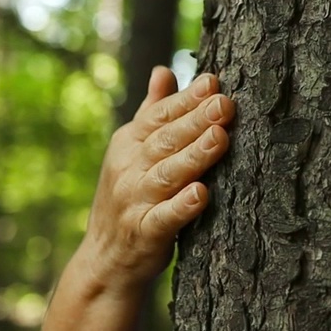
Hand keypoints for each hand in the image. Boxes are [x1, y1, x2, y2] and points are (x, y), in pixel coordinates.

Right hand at [78, 66, 234, 296]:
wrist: (105, 260)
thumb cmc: (131, 196)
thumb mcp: (133, 150)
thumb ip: (153, 111)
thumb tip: (163, 70)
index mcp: (128, 143)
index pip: (160, 116)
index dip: (187, 100)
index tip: (213, 82)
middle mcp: (128, 168)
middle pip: (166, 140)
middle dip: (196, 120)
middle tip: (225, 103)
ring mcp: (134, 201)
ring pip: (168, 174)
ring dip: (195, 156)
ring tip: (220, 137)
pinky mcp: (143, 233)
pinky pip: (164, 218)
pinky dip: (182, 206)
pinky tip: (202, 194)